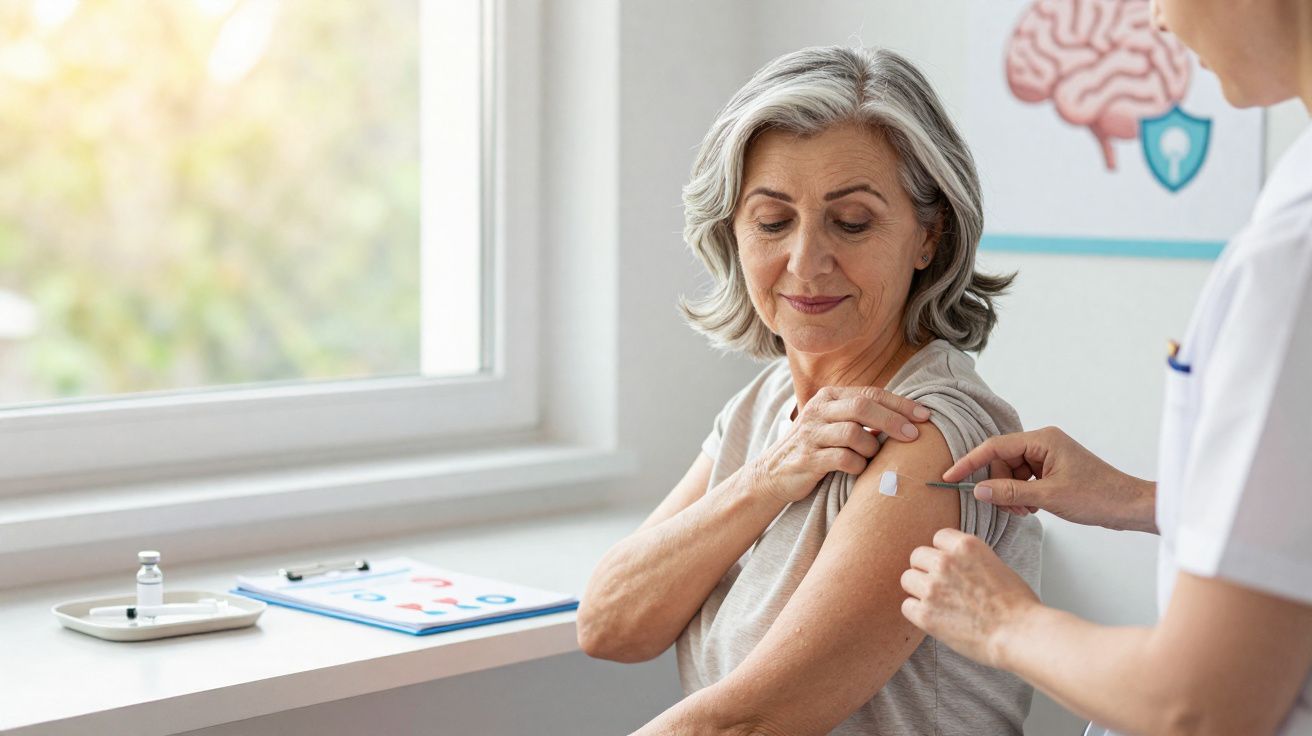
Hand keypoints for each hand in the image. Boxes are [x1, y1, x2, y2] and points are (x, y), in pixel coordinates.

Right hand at [751, 386, 931, 503]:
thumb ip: (862, 416)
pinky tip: (859, 469)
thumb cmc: (816, 447)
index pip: (870, 393)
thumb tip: (907, 418)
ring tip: (873, 457)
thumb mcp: (835, 423)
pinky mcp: (807, 458)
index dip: (900, 404)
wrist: (775, 472)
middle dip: (893, 420)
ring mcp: (810, 434)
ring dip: (872, 447)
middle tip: (914, 435)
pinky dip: (858, 466)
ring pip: (853, 433)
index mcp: (829, 397)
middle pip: (862, 407)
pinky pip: (843, 459)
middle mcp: (818, 410)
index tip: (925, 416)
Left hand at [900, 528, 1039, 667]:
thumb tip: (956, 564)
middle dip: (927, 570)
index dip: (943, 552)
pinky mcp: (925, 613)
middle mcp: (945, 562)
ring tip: (937, 603)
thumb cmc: (1017, 605)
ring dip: (919, 590)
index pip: (938, 537)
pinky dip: (917, 613)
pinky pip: (906, 606)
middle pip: (917, 556)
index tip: (949, 565)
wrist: (1019, 634)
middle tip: (941, 586)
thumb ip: (970, 560)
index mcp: (966, 546)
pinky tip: (934, 618)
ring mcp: (933, 587)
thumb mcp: (996, 565)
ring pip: (907, 579)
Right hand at [944, 426, 1157, 532]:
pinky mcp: (1052, 469)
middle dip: (999, 484)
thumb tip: (978, 489)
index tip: (950, 477)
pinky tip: (1033, 507)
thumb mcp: (1048, 497)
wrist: (1128, 506)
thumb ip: (1009, 492)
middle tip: (1011, 508)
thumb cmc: (1097, 497)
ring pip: (1011, 472)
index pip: (994, 447)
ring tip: (1026, 510)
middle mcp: (1043, 443)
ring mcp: (1048, 456)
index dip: (970, 462)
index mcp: (1042, 440)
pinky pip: (1023, 479)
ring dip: (1011, 493)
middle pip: (1001, 461)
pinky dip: (1022, 494)